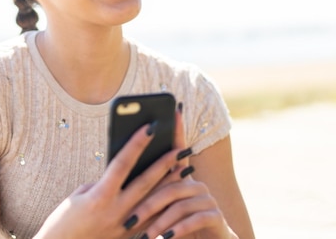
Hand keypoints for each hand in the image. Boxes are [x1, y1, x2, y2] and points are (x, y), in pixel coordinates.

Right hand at [33, 123, 191, 238]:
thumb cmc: (64, 221)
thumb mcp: (79, 196)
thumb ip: (103, 183)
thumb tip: (124, 173)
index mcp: (99, 197)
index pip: (122, 163)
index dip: (136, 144)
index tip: (149, 127)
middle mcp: (115, 211)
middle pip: (145, 182)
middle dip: (164, 163)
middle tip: (179, 147)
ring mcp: (124, 226)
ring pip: (154, 201)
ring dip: (170, 183)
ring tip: (185, 168)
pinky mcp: (128, 237)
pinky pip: (151, 218)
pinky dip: (163, 204)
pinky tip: (175, 194)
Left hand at [128, 106, 237, 238]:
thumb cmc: (173, 229)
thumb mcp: (157, 212)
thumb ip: (144, 194)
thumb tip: (119, 179)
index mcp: (179, 180)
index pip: (175, 151)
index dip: (178, 129)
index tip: (175, 110)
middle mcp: (195, 185)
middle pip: (169, 183)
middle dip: (149, 202)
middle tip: (130, 219)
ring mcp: (207, 199)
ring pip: (180, 203)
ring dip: (161, 222)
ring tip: (147, 237)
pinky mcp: (216, 217)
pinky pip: (196, 218)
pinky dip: (179, 229)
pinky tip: (167, 238)